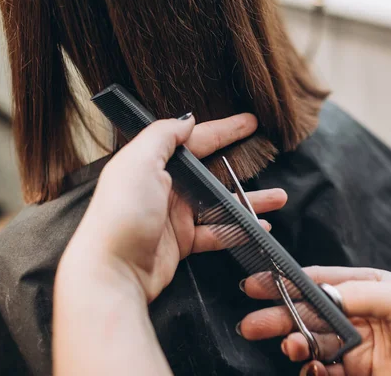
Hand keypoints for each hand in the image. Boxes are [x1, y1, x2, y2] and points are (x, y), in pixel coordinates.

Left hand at [65, 113, 286, 302]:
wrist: (113, 270)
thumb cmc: (122, 214)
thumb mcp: (138, 163)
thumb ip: (163, 136)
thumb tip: (186, 119)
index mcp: (153, 163)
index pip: (195, 140)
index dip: (224, 130)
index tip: (250, 122)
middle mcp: (164, 187)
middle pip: (212, 172)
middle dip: (241, 165)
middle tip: (268, 158)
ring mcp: (174, 216)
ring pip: (220, 203)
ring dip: (249, 201)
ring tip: (277, 198)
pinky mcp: (181, 242)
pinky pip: (217, 232)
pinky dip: (238, 230)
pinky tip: (259, 228)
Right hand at [239, 266, 390, 375]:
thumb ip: (361, 295)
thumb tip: (322, 293)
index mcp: (363, 287)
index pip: (316, 282)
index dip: (284, 282)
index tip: (256, 284)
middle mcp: (353, 313)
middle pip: (306, 313)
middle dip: (276, 316)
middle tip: (251, 325)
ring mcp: (353, 345)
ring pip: (310, 343)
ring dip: (295, 345)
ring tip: (291, 348)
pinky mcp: (356, 373)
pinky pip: (324, 371)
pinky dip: (315, 372)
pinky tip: (316, 371)